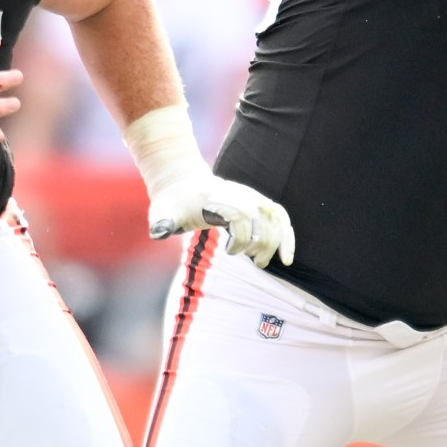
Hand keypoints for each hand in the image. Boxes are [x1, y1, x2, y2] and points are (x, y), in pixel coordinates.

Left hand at [148, 173, 295, 266]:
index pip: (241, 216)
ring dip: (276, 243)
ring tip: (262, 263)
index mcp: (218, 198)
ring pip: (276, 218)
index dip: (241, 238)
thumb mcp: (163, 212)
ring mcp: (249, 197)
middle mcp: (238, 195)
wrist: (181, 183)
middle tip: (253, 263)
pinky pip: (280, 217)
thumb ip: (162, 222)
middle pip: (262, 218)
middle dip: (260, 244)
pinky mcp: (257, 204)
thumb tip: (159, 232)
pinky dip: (287, 236)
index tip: (230, 253)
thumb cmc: (172, 203)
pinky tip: (286, 258)